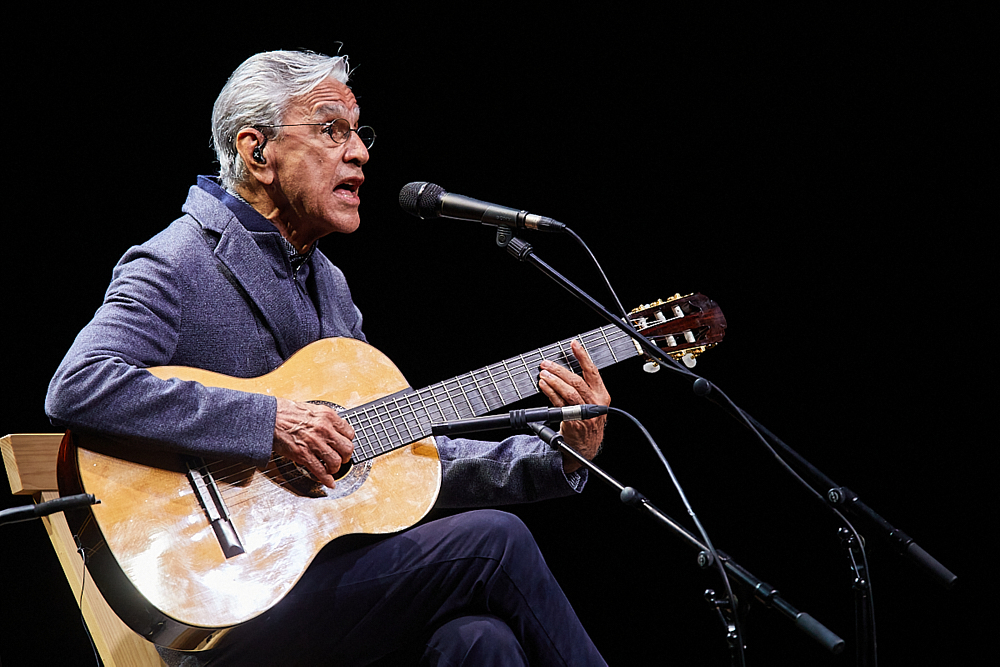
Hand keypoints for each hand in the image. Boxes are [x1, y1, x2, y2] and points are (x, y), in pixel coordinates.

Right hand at [272, 397, 354, 487]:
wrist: (269, 417)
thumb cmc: (286, 412)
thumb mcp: (312, 409)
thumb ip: (325, 419)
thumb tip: (334, 428)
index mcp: (328, 416)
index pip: (349, 433)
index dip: (347, 441)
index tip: (344, 445)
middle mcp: (324, 429)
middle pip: (347, 449)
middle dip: (345, 457)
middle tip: (341, 458)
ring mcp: (314, 443)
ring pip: (336, 462)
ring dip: (335, 468)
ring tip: (331, 469)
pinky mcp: (303, 455)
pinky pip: (320, 471)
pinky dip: (326, 480)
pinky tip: (329, 482)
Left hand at [537, 340, 610, 472]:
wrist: (586, 447)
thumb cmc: (588, 422)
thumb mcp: (592, 404)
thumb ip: (584, 388)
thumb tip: (564, 370)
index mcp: (601, 396)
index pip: (592, 371)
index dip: (582, 356)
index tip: (574, 344)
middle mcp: (594, 404)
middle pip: (577, 381)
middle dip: (560, 370)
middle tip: (546, 364)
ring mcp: (584, 414)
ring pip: (569, 392)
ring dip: (554, 381)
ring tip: (543, 374)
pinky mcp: (573, 422)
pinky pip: (559, 404)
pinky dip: (550, 393)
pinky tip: (544, 386)